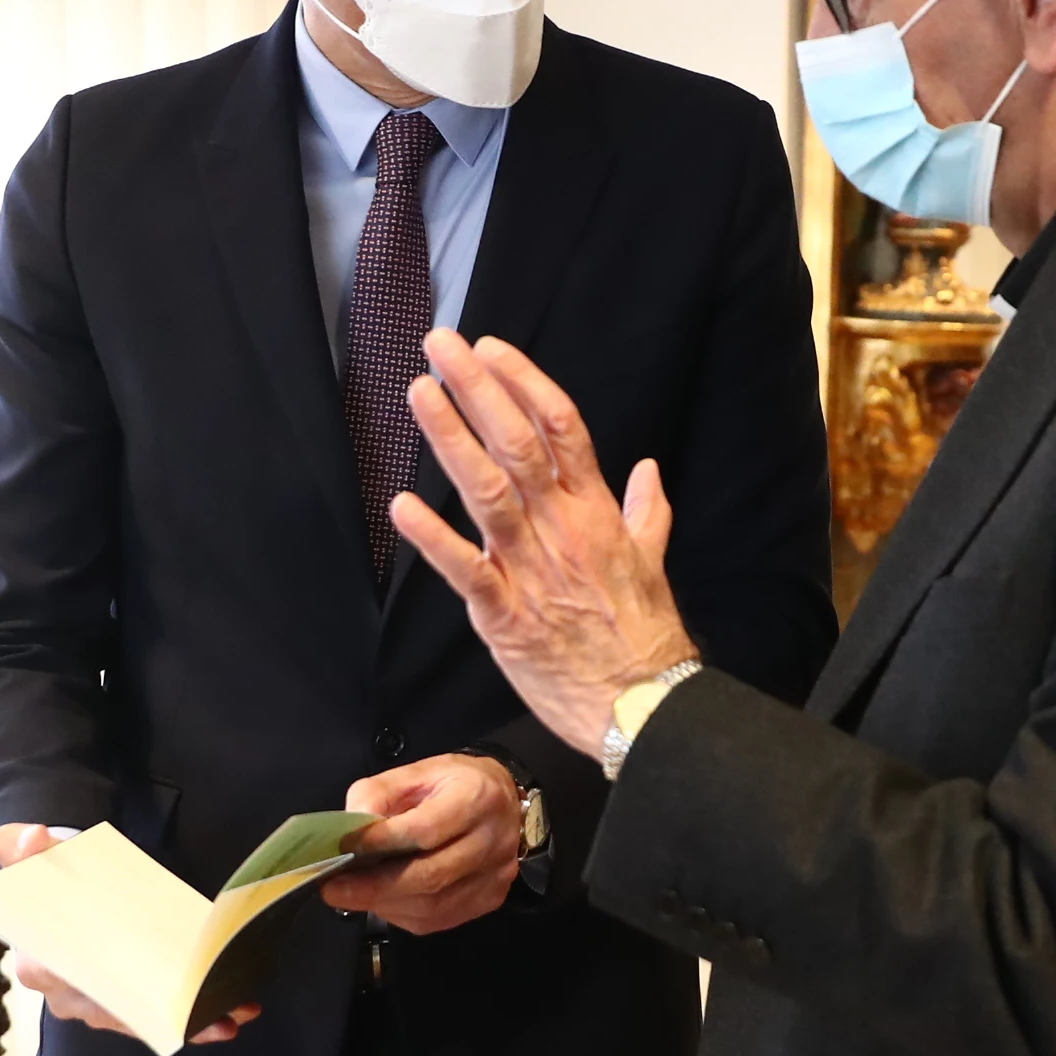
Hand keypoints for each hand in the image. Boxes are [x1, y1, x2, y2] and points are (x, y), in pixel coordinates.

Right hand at [0, 823, 259, 1044]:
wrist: (63, 890)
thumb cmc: (47, 877)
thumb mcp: (29, 853)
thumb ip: (19, 843)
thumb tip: (33, 837)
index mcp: (38, 964)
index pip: (71, 985)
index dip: (105, 992)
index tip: (141, 993)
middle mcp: (67, 996)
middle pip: (118, 1012)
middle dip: (164, 1014)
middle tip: (211, 1006)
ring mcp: (98, 1007)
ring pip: (144, 1023)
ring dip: (189, 1023)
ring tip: (231, 1014)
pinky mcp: (126, 1008)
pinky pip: (157, 1023)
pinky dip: (192, 1024)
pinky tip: (227, 1020)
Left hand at [318, 753, 523, 932]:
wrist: (504, 802)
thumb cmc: (454, 784)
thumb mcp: (415, 772)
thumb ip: (379, 794)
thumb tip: (352, 829)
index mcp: (476, 797)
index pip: (425, 829)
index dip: (381, 842)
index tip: (345, 850)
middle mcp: (493, 839)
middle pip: (431, 875)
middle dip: (376, 886)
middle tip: (335, 889)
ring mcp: (496, 874)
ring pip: (434, 905)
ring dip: (386, 904)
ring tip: (354, 896)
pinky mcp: (491, 898)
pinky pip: (440, 919)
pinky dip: (404, 915)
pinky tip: (385, 902)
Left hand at [392, 329, 696, 755]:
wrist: (643, 710)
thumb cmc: (647, 640)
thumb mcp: (653, 565)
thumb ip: (648, 513)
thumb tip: (648, 471)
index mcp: (598, 514)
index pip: (562, 428)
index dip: (524, 382)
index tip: (490, 348)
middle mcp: (564, 532)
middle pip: (519, 444)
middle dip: (477, 390)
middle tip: (440, 346)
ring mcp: (533, 572)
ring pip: (489, 491)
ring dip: (451, 439)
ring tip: (419, 394)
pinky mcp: (506, 619)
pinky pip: (466, 572)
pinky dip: (433, 539)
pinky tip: (401, 506)